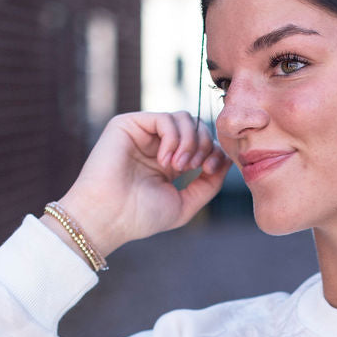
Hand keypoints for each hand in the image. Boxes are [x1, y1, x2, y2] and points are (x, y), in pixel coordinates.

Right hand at [52, 111, 231, 258]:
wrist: (109, 217)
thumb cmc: (141, 216)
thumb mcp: (185, 203)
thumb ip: (208, 184)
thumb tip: (227, 161)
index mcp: (170, 164)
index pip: (202, 144)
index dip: (213, 152)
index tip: (210, 170)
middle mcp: (157, 146)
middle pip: (196, 127)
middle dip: (204, 145)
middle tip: (196, 168)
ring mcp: (143, 134)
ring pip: (183, 118)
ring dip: (190, 141)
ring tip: (179, 166)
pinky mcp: (128, 124)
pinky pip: (164, 118)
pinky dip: (172, 137)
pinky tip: (164, 160)